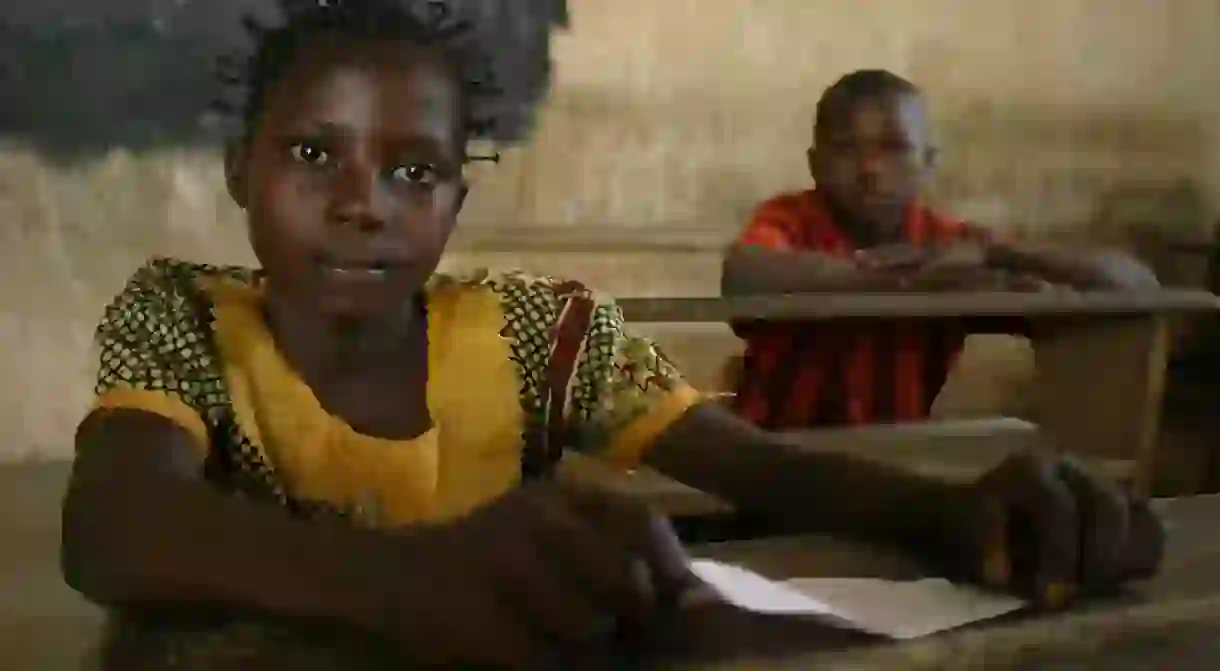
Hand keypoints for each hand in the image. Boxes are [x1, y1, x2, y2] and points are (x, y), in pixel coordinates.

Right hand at [374, 481, 697, 666]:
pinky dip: (549, 667)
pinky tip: (530, 656)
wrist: (389, 576)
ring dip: (586, 649)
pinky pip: (545, 660)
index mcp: (560, 493)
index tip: (674, 604)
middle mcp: (537, 516)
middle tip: (616, 631)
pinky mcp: (479, 615)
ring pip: (589, 627)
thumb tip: (692, 600)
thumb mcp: (548, 531)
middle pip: (627, 578)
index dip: (671, 569)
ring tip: (561, 641)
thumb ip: (609, 549)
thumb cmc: (486, 558)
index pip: (641, 522)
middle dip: (632, 616)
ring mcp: (505, 562)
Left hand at [954, 451, 1164, 608]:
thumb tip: (1001, 575)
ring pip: (1136, 514)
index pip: (1059, 506)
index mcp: (1029, 468)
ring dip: (1122, 558)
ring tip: (1098, 586)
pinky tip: (1114, 579)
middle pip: (1107, 506)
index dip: (1059, 553)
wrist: (986, 514)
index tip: (1049, 594)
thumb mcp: (971, 535)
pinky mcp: (1122, 499)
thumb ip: (990, 552)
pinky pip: (1148, 527)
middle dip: (1098, 557)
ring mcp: (1102, 479)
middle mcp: (1071, 464)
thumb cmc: (978, 528)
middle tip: (1081, 592)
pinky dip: (1138, 555)